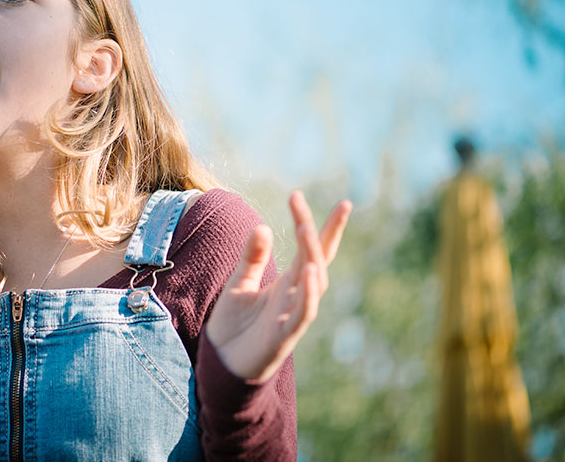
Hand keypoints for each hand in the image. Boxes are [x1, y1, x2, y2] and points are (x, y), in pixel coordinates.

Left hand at [205, 191, 351, 381]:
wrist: (220, 364)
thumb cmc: (233, 326)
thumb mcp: (239, 283)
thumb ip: (252, 257)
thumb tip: (262, 225)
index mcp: (287, 283)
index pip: (312, 251)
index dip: (327, 229)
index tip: (344, 204)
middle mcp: (296, 295)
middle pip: (314, 259)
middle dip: (315, 231)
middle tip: (299, 201)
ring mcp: (293, 314)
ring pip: (314, 282)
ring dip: (311, 255)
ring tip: (305, 228)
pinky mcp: (285, 335)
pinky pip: (304, 313)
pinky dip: (310, 294)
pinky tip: (311, 272)